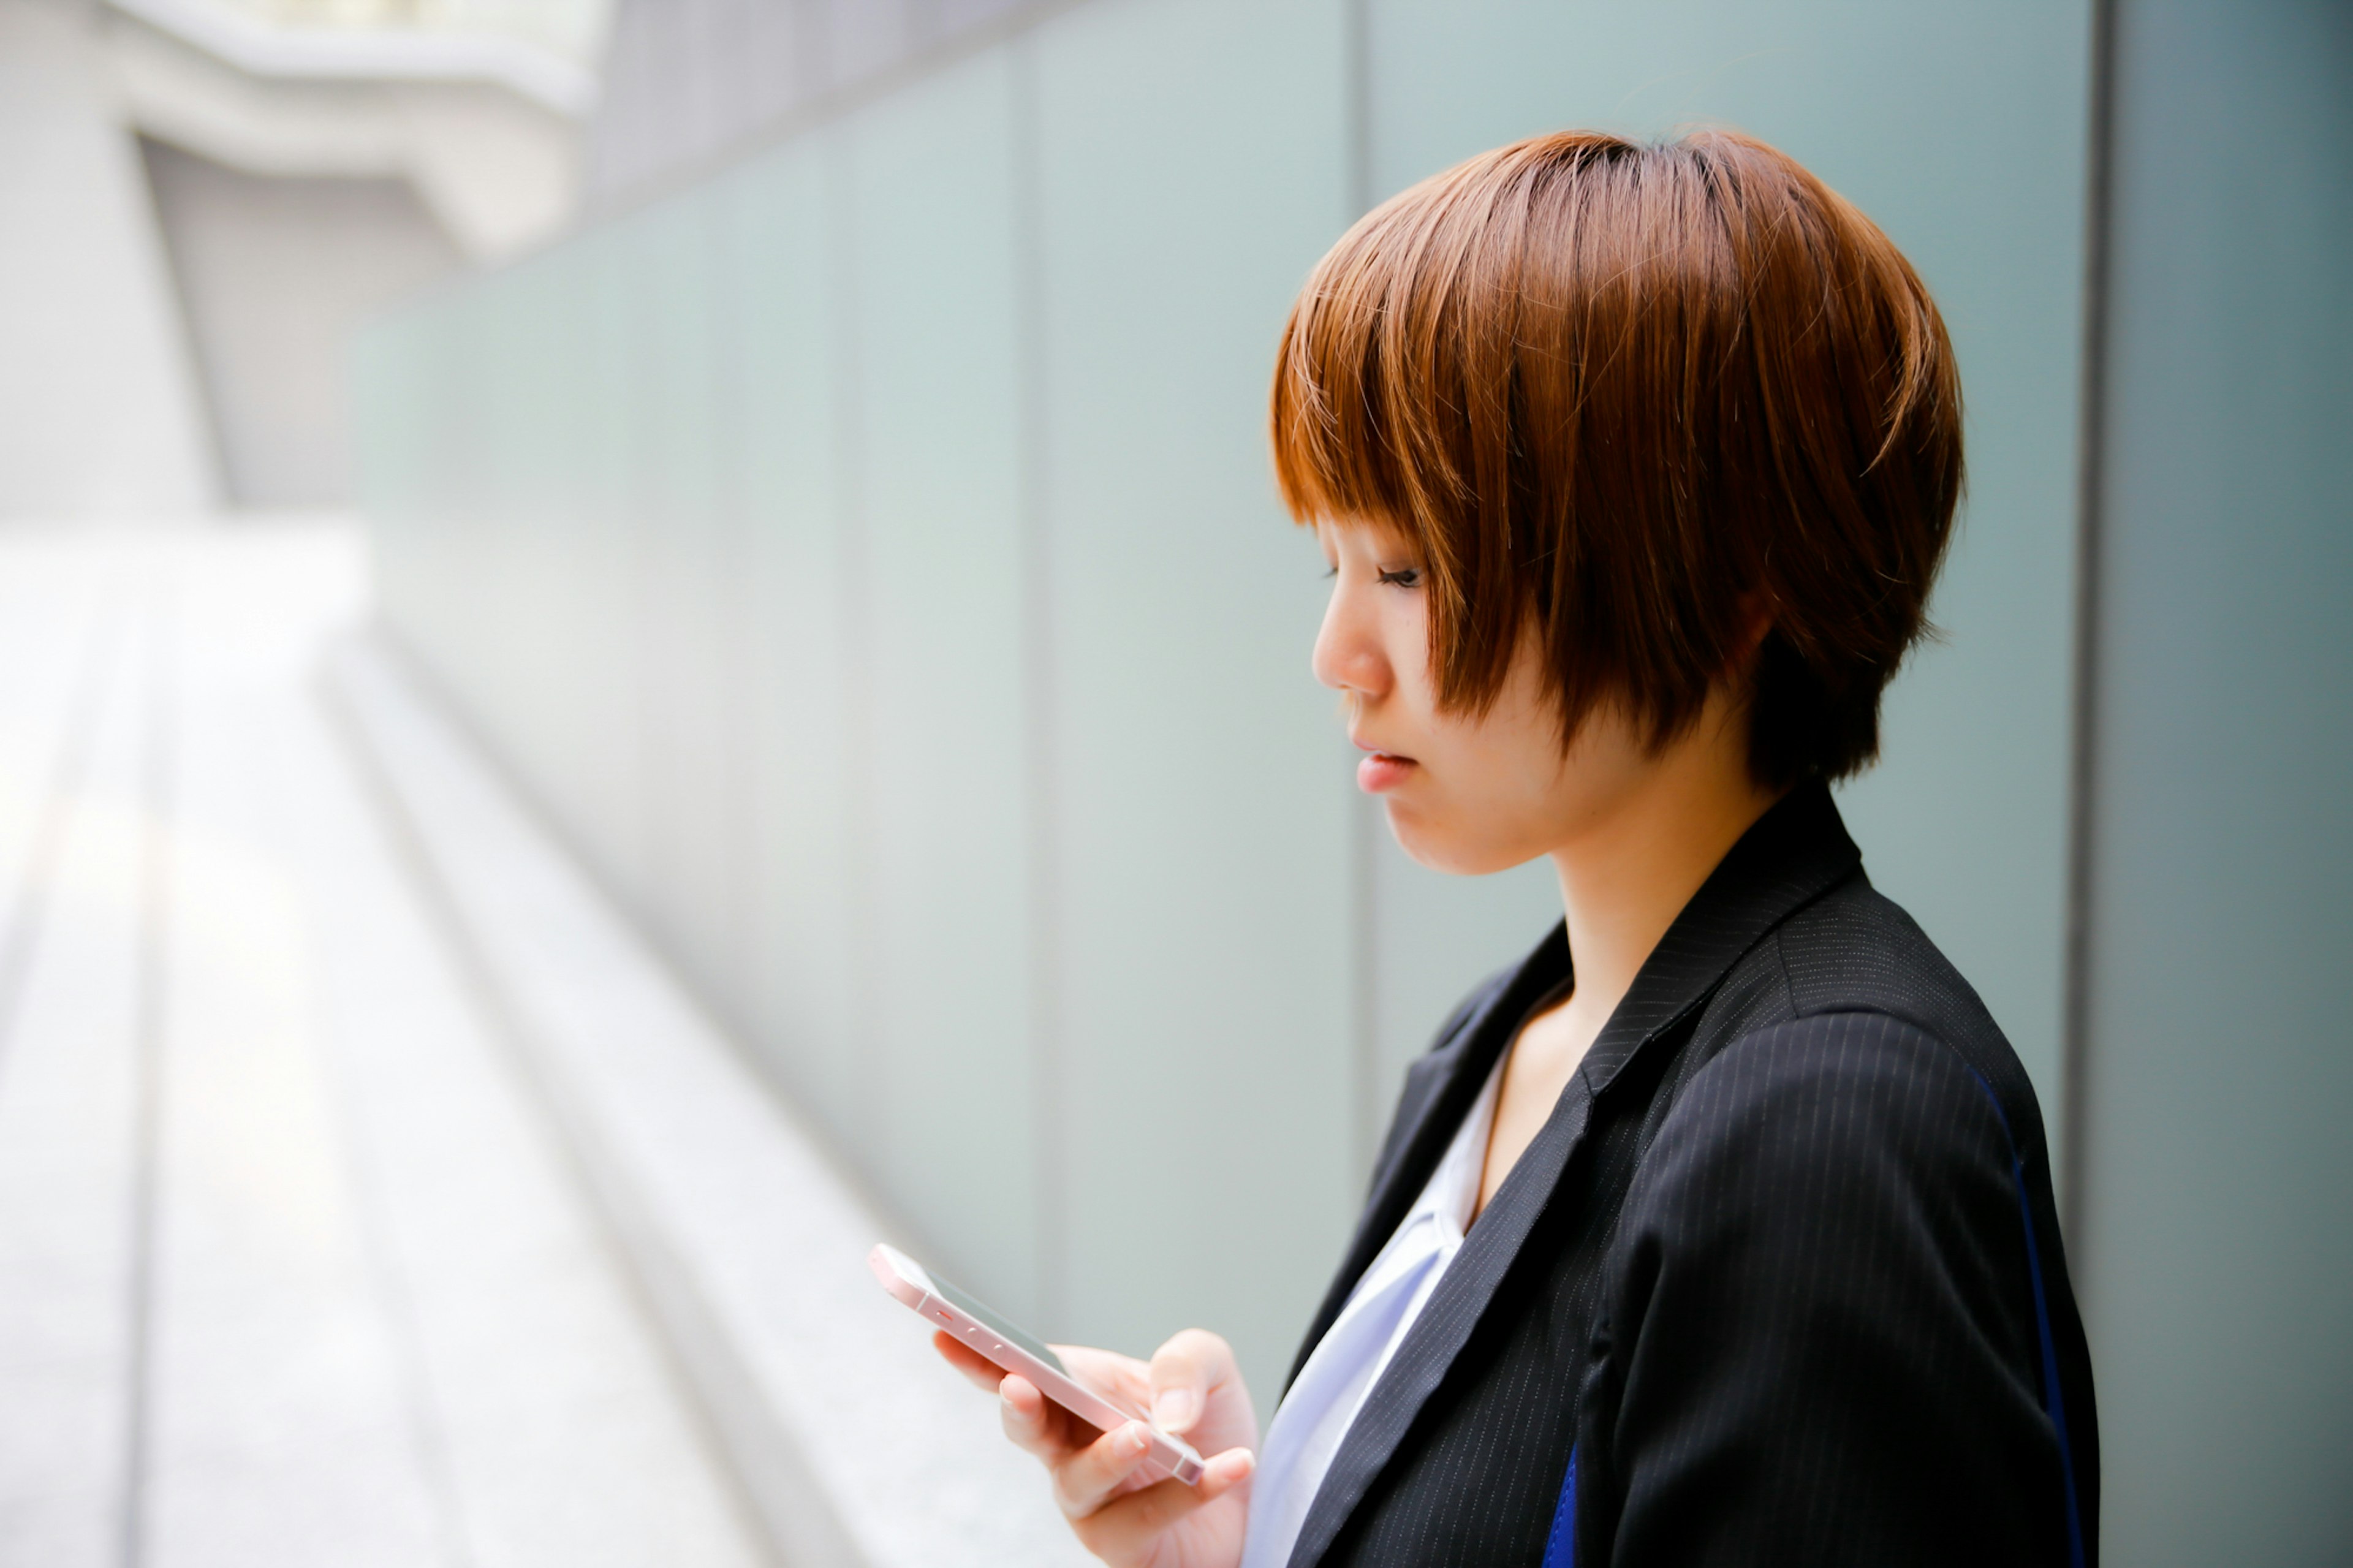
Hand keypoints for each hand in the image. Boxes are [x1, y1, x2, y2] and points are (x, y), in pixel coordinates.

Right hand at [934, 1328, 1256, 1567]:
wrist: (1251, 1495)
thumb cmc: (1208, 1425)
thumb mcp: (1210, 1369)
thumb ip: (1185, 1363)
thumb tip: (1167, 1413)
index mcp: (1077, 1389)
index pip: (1020, 1366)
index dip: (978, 1353)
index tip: (944, 1331)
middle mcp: (1069, 1444)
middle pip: (1027, 1425)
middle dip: (1018, 1405)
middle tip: (1018, 1384)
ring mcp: (1090, 1499)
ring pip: (1079, 1481)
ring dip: (1108, 1456)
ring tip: (1144, 1437)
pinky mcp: (1122, 1543)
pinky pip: (1148, 1517)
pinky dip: (1193, 1489)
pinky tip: (1233, 1464)